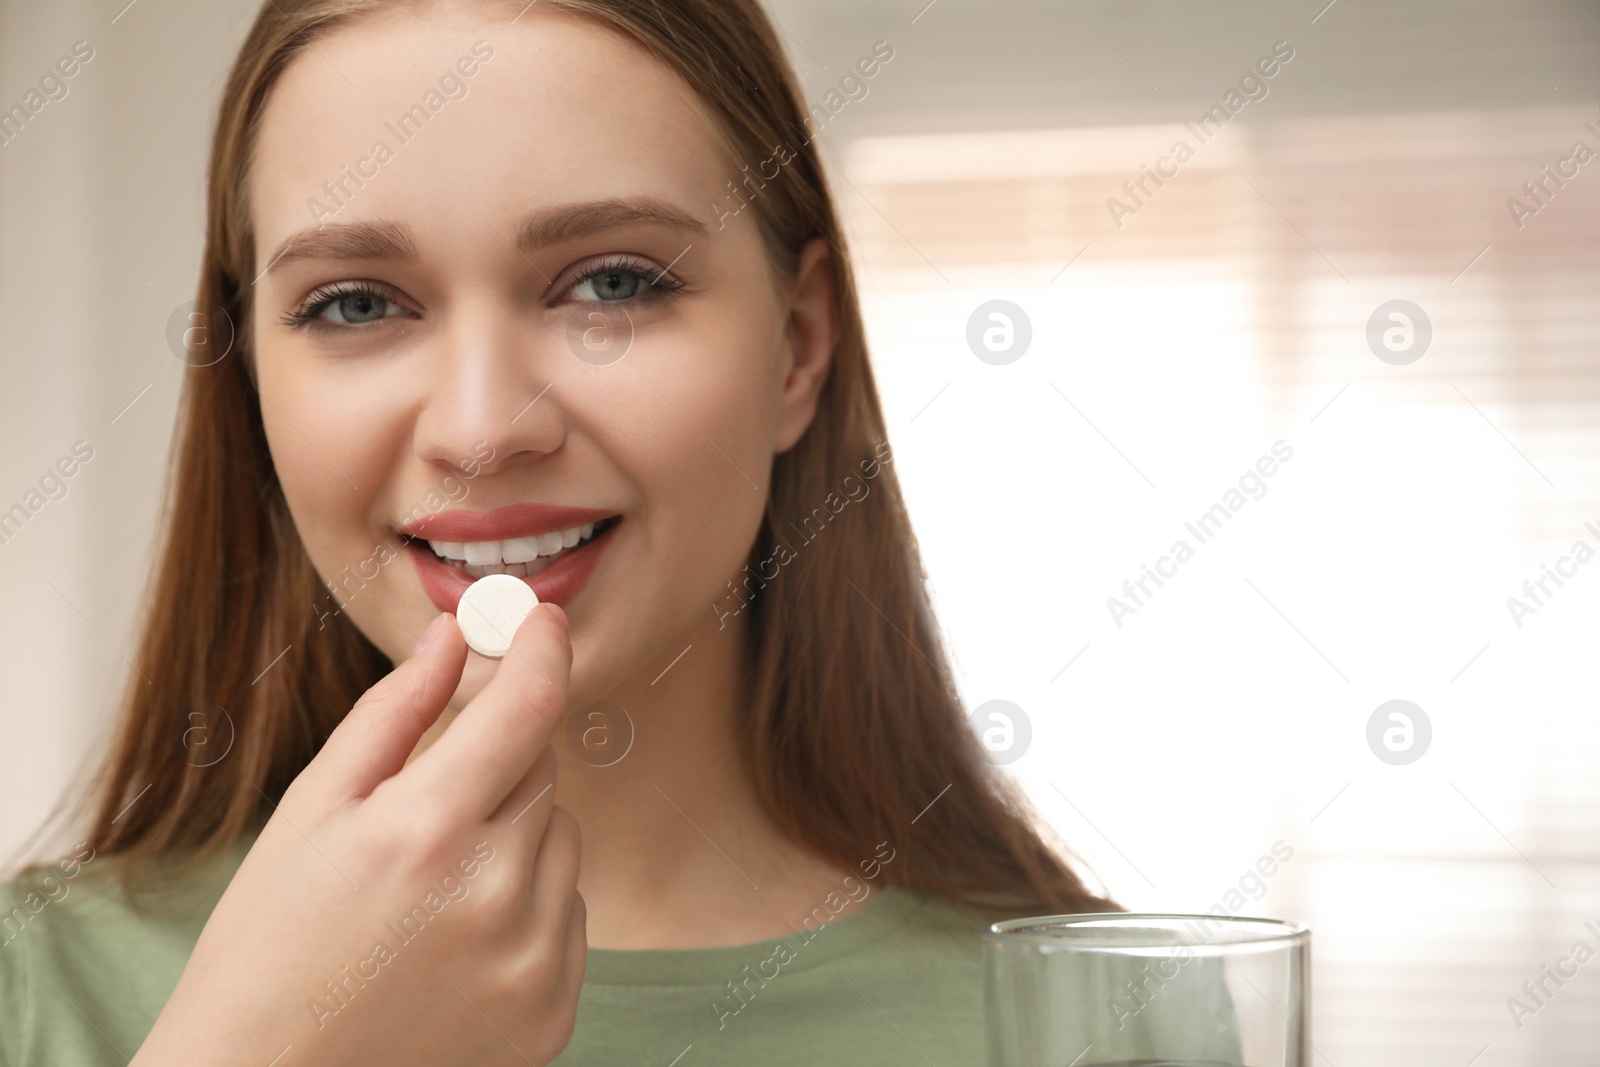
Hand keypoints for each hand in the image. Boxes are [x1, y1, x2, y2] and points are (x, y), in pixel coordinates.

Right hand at [131, 603, 584, 1066]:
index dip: (541, 647)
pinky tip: (456, 941)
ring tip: (431, 891)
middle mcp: (495, 894)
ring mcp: (532, 959)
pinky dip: (529, 906)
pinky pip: (570, 911)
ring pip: (560, 838)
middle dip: (496, 764)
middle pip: (542, 770)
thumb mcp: (310, 814)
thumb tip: (451, 635)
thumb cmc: (270, 946)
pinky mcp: (553, 1010)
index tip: (543, 619)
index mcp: (426, 832)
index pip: (528, 706)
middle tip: (428, 806)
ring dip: (515, 837)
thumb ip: (393, 715)